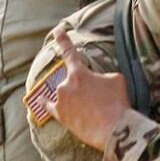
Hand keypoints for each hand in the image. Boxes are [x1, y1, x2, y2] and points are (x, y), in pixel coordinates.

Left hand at [40, 27, 130, 151]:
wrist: (114, 130)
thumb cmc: (118, 103)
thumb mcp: (117, 80)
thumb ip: (102, 75)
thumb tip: (98, 79)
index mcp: (79, 73)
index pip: (69, 52)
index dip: (63, 40)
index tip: (57, 30)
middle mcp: (65, 85)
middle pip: (73, 80)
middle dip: (85, 86)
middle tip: (100, 99)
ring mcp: (60, 101)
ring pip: (66, 93)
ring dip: (77, 98)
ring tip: (93, 110)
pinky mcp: (60, 116)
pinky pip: (49, 107)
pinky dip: (46, 103)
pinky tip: (41, 100)